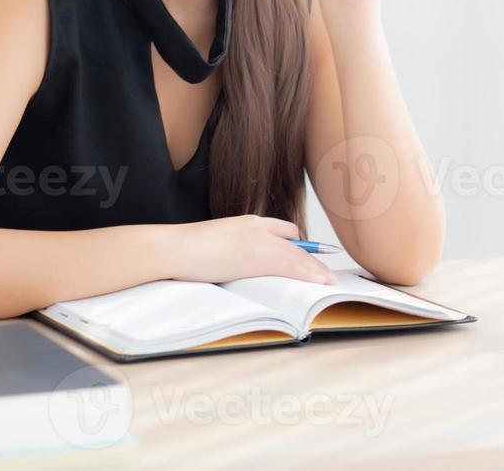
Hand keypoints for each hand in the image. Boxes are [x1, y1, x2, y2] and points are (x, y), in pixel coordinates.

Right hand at [168, 215, 336, 284]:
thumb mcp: (213, 246)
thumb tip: (234, 266)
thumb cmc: (184, 251)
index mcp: (245, 222)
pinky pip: (290, 265)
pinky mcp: (257, 256)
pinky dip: (308, 274)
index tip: (306, 253)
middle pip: (294, 242)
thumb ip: (230, 252)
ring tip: (329, 280)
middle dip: (311, 258)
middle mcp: (256, 227)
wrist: (174, 248)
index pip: (281, 229)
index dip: (296, 243)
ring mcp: (258, 241)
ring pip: (296, 255)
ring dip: (315, 269)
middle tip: (325, 271)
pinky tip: (319, 281)